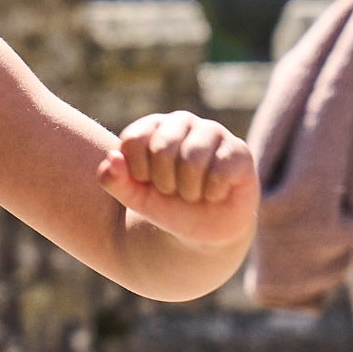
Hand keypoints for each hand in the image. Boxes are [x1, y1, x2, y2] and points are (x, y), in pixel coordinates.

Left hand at [99, 110, 258, 251]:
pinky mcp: (240, 150)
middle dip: (164, 182)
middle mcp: (182, 122)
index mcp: (152, 126)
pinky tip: (215, 193)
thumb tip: (112, 158)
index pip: (133, 140)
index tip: (148, 183)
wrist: (204, 230)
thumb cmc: (166, 205)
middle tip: (174, 191)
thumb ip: (113, 179)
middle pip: (162, 148)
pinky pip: (219, 172)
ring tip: (194, 193)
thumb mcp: (134, 198)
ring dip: (189, 190)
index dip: (138, 171)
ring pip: (192, 159)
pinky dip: (212, 193)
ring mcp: (213, 132)